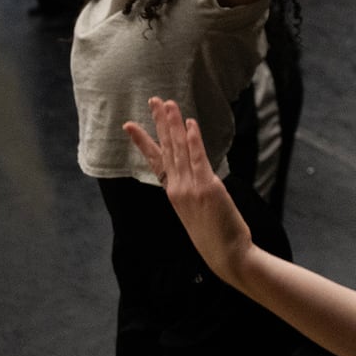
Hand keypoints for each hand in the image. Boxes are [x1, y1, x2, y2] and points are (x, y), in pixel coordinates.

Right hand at [124, 98, 254, 278]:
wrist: (226, 255)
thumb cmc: (214, 236)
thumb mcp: (196, 212)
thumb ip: (192, 192)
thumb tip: (196, 176)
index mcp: (173, 193)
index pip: (156, 161)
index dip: (144, 141)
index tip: (130, 125)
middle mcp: (178, 188)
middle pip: (165, 148)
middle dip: (159, 123)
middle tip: (153, 100)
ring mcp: (190, 187)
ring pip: (178, 149)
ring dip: (173, 124)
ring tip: (167, 103)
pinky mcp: (207, 187)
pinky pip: (198, 157)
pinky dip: (193, 139)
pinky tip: (189, 123)